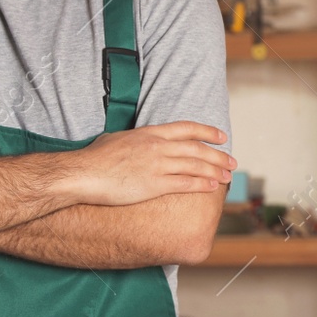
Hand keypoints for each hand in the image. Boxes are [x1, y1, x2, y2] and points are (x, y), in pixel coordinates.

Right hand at [58, 121, 234, 205]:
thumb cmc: (94, 158)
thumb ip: (134, 140)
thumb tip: (137, 141)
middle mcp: (157, 147)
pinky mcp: (154, 184)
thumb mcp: (117, 138)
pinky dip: (201, 184)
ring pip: (195, 166)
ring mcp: (157, 165)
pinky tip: (211, 187)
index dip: (207, 132)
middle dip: (218, 156)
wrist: (83, 173)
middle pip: (196, 149)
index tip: (221, 137)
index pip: (186, 129)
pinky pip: (184, 183)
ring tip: (227, 176)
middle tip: (232, 162)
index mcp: (150, 133)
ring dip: (214, 171)